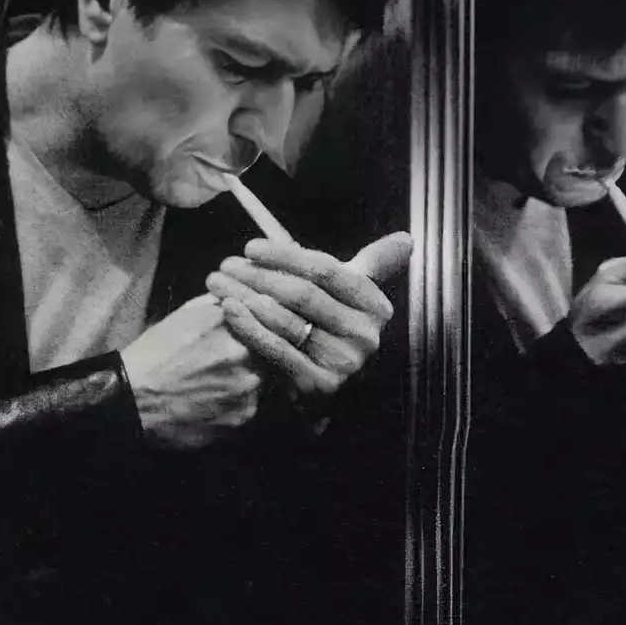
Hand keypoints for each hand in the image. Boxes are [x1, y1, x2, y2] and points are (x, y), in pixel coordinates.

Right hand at [119, 294, 262, 450]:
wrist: (131, 399)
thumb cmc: (153, 353)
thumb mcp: (185, 314)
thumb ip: (220, 303)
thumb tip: (245, 296)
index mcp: (231, 323)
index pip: (269, 319)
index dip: (264, 326)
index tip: (258, 331)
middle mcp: (245, 354)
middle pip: (270, 352)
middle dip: (259, 355)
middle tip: (235, 361)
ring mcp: (246, 388)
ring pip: (263, 380)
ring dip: (249, 380)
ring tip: (220, 382)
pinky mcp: (242, 417)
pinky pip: (251, 406)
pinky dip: (238, 404)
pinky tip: (213, 402)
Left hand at [205, 231, 411, 404]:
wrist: (314, 384)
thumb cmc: (324, 327)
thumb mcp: (348, 295)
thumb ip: (373, 264)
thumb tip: (406, 239)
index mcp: (375, 306)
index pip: (327, 270)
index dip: (287, 256)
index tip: (251, 247)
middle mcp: (365, 336)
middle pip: (303, 294)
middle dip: (260, 275)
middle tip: (227, 264)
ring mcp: (343, 363)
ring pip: (287, 320)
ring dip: (247, 297)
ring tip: (218, 283)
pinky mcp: (318, 385)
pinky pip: (277, 349)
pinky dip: (249, 328)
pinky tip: (227, 310)